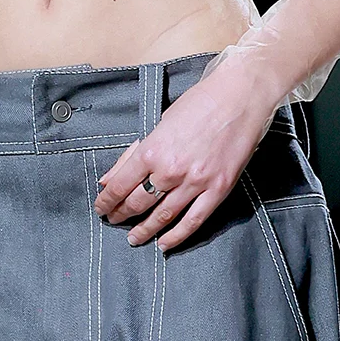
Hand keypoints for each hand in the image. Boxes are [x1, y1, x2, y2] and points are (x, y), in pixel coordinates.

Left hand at [92, 59, 280, 251]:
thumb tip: (109, 178)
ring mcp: (196, 182)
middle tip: (113, 221)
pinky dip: (177, 236)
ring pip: (164, 216)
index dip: (107, 201)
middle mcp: (171, 169)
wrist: (239, 97)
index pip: (121, 185)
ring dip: (145, 230)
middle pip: (138, 202)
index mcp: (153, 149)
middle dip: (122, 215)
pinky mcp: (218, 189)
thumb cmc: (198, 104)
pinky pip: (193, 221)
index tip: (101, 207)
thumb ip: (133, 153)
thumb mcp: (159, 123)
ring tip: (134, 238)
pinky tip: (165, 243)